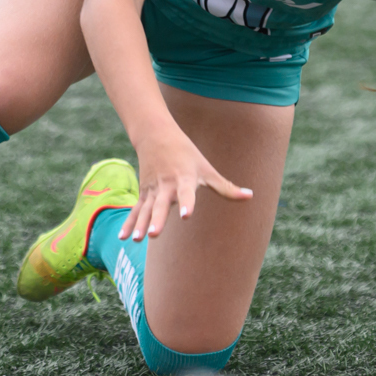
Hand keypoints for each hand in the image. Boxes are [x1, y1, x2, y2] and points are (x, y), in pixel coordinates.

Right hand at [123, 129, 252, 240]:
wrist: (156, 135)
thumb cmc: (187, 154)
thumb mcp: (207, 169)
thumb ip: (226, 187)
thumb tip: (251, 196)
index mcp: (184, 179)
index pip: (186, 193)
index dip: (186, 204)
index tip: (185, 215)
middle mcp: (166, 185)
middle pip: (160, 205)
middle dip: (156, 220)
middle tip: (153, 235)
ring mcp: (152, 190)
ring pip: (145, 209)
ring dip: (140, 224)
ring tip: (136, 240)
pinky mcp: (144, 193)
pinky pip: (136, 210)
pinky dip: (129, 223)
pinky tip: (124, 238)